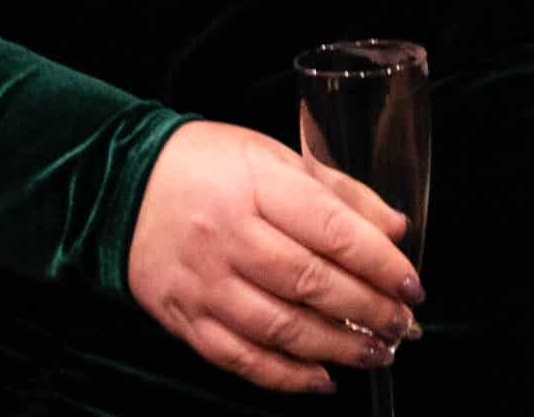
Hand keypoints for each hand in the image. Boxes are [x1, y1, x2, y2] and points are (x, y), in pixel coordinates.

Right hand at [127, 121, 422, 395]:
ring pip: (279, 327)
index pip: (331, 230)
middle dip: (366, 310)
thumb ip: (337, 191)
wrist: (123, 184)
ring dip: (336, 347)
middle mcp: (230, 236)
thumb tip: (394, 229)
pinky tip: (321, 378)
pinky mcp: (185, 319)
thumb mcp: (275, 155)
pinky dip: (284, 376)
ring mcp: (205, 283)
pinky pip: (240, 358)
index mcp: (258, 186)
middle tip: (401, 324)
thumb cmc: (210, 164)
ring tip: (375, 352)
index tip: (411, 285)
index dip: (378, 263)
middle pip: (309, 283)